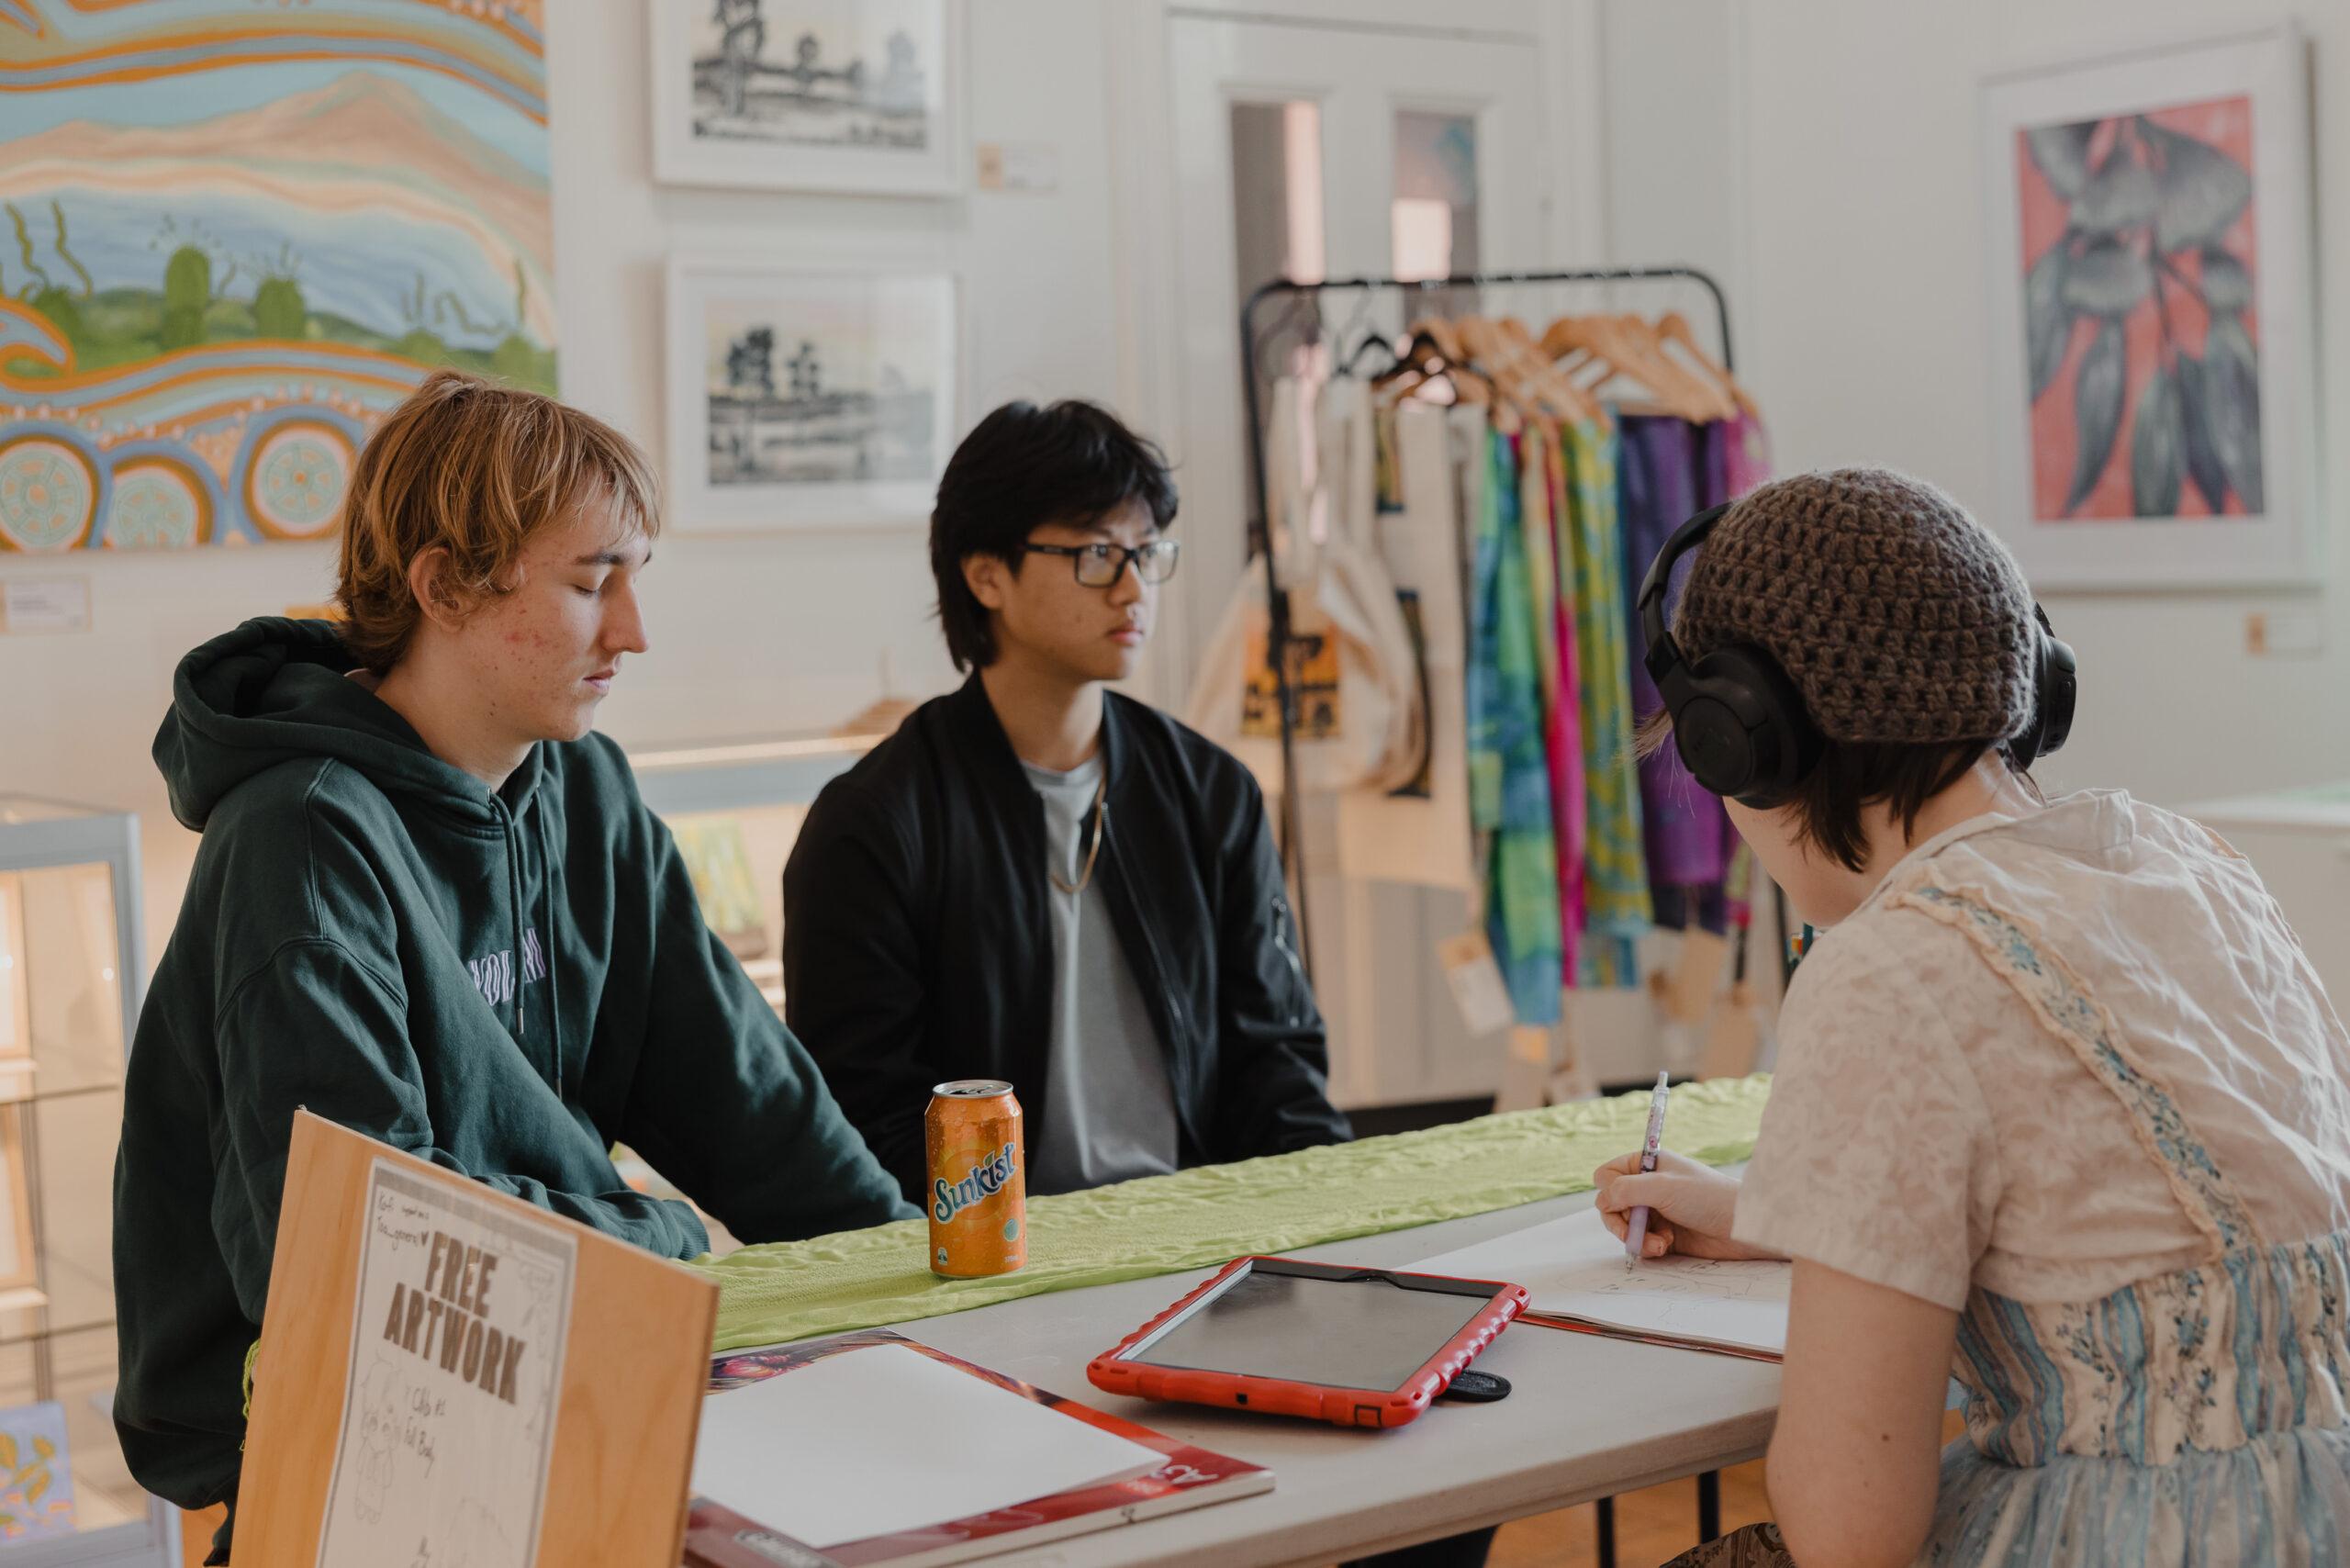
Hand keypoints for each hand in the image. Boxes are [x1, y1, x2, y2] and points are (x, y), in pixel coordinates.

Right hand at [1592, 1149, 1778, 1261]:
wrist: (1741, 1228)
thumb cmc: (1706, 1198)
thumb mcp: (1661, 1187)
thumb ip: (1624, 1190)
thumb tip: (1602, 1200)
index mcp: (1646, 1165)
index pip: (1606, 1175)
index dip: (1609, 1191)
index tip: (1624, 1203)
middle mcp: (1648, 1187)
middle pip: (1611, 1205)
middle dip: (1622, 1222)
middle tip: (1633, 1233)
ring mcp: (1655, 1211)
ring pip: (1624, 1227)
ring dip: (1637, 1238)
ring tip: (1660, 1243)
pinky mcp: (1664, 1234)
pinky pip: (1640, 1243)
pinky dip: (1648, 1248)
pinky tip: (1666, 1247)